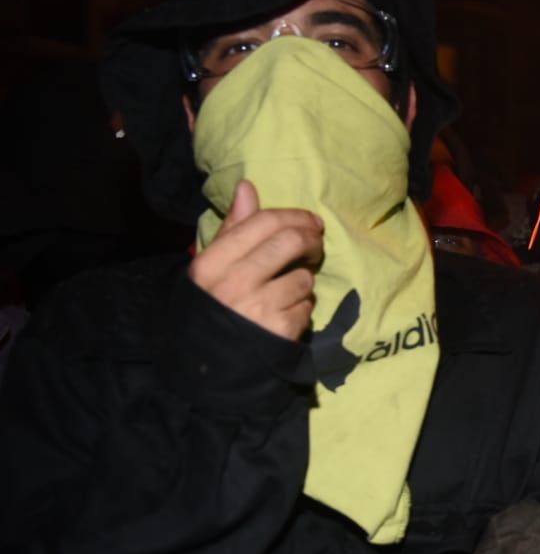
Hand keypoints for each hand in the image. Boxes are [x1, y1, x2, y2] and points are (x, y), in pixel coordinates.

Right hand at [188, 180, 324, 339]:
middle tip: (316, 245)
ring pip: (304, 278)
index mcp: (211, 263)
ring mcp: (257, 309)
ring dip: (304, 282)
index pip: (264, 222)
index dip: (295, 216)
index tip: (311, 222)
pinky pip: (307, 308)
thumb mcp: (211, 269)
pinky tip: (285, 315)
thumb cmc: (212, 308)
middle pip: (290, 242)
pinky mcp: (278, 332)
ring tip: (288, 291)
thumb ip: (234, 228)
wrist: (209, 367)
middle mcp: (233, 283)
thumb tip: (248, 186)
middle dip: (312, 240)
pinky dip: (303, 309)